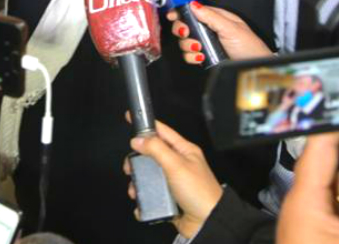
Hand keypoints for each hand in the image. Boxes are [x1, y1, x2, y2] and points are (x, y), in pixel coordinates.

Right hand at [125, 119, 222, 238]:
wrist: (208, 222)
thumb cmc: (199, 192)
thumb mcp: (176, 165)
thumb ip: (156, 149)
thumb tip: (138, 140)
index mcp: (184, 151)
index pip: (162, 131)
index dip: (146, 125)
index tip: (131, 117)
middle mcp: (178, 164)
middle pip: (151, 155)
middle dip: (138, 161)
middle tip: (130, 167)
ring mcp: (173, 181)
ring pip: (148, 176)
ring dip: (139, 183)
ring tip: (136, 190)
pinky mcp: (169, 197)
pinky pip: (151, 194)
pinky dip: (144, 199)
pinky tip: (143, 203)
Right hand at [169, 2, 271, 62]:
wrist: (254, 68)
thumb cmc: (250, 47)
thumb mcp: (231, 28)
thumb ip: (211, 16)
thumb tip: (193, 5)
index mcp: (216, 17)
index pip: (193, 10)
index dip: (181, 12)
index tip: (173, 16)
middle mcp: (209, 29)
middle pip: (185, 25)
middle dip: (183, 30)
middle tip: (187, 33)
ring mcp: (206, 43)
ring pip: (185, 41)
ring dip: (188, 46)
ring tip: (200, 49)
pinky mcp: (204, 56)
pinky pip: (189, 55)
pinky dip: (192, 57)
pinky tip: (201, 58)